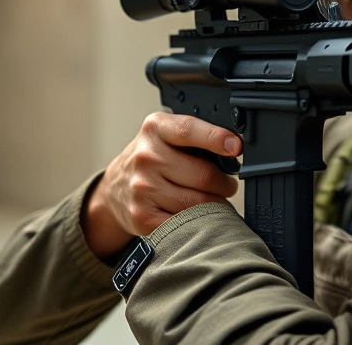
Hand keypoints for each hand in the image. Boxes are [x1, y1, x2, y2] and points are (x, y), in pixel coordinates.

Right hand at [82, 112, 241, 258]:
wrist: (115, 188)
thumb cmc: (153, 159)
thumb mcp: (167, 135)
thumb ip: (197, 137)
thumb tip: (235, 149)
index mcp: (155, 129)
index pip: (189, 131)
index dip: (216, 138)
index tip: (236, 147)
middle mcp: (146, 157)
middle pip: (204, 176)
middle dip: (225, 183)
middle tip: (226, 185)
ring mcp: (142, 188)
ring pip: (199, 203)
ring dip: (216, 204)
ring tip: (212, 199)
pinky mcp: (143, 216)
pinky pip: (186, 223)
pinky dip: (197, 222)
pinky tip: (195, 215)